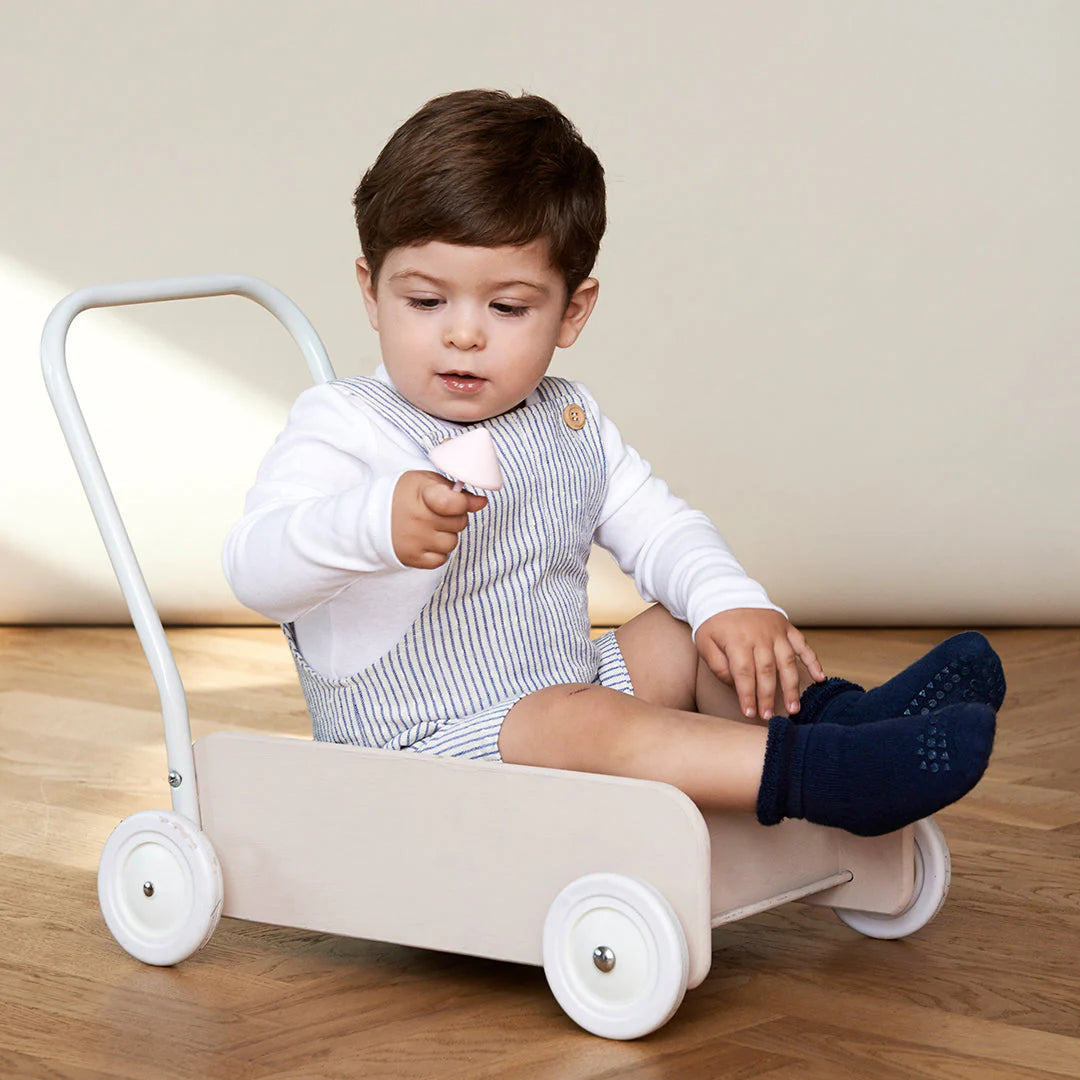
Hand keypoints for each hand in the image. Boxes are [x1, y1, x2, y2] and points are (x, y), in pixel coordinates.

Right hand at [391, 470, 487, 569]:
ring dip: (446, 535)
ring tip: (430, 527)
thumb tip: (481, 503)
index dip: (464, 502)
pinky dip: (437, 551)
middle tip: (438, 512)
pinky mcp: (412, 558)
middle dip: (454, 517)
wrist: (370, 516)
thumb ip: (456, 490)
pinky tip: (425, 540)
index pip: (455, 503)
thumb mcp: (426, 482)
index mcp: (422, 494)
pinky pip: (441, 559)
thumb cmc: (402, 495)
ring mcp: (415, 540)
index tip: (461, 501)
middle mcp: (418, 519)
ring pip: (452, 542)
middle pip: (459, 523)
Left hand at [695, 609, 825, 720]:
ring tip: (794, 708)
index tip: (749, 713)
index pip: (744, 673)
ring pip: (787, 662)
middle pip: (767, 671)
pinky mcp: (786, 627)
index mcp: (737, 640)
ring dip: (792, 687)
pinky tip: (819, 678)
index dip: (747, 695)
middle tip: (768, 717)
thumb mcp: (705, 643)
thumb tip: (736, 686)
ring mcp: (776, 631)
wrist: (726, 593)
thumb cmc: (714, 623)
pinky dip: (813, 661)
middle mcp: (760, 636)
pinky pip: (803, 645)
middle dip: (768, 696)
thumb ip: (718, 665)